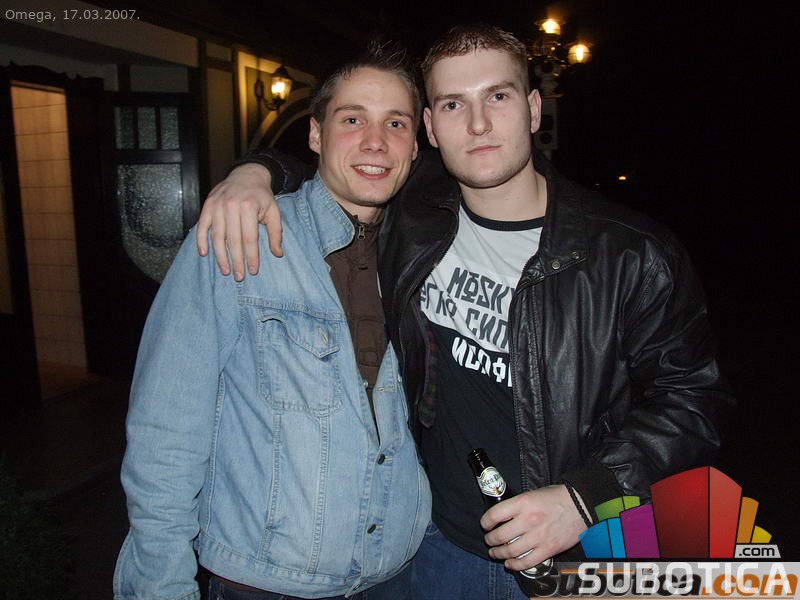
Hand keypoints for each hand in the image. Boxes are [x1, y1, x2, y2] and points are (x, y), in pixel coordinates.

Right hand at [196, 163, 283, 279]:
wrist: (247, 174)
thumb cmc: (261, 196)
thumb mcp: (274, 211)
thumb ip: (276, 233)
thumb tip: (278, 254)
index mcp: (249, 207)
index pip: (250, 238)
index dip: (252, 257)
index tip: (253, 271)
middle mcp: (231, 206)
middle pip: (233, 240)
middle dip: (236, 261)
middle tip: (239, 276)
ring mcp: (217, 205)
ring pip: (217, 236)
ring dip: (220, 256)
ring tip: (225, 270)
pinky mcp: (207, 205)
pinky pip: (202, 225)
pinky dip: (201, 240)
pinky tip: (204, 254)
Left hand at [481, 485, 586, 571]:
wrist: (582, 504)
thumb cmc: (557, 497)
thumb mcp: (533, 494)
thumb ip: (517, 505)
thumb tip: (502, 516)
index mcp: (523, 503)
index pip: (495, 515)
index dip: (485, 522)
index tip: (485, 525)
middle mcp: (529, 520)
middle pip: (500, 536)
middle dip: (490, 540)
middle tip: (489, 541)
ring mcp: (539, 536)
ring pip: (511, 551)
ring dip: (499, 554)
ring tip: (495, 553)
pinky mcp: (549, 549)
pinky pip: (527, 562)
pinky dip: (515, 565)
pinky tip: (510, 564)